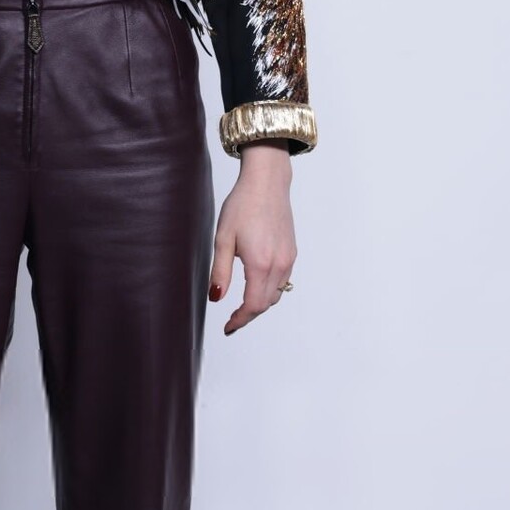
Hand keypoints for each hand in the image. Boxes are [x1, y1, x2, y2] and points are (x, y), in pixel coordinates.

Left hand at [208, 142, 297, 336]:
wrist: (267, 183)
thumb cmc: (243, 205)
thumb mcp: (223, 239)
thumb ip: (220, 272)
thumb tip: (217, 298)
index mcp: (260, 263)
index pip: (253, 305)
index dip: (240, 320)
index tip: (228, 327)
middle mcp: (279, 265)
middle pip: (266, 304)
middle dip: (249, 315)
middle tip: (232, 320)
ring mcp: (288, 259)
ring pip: (276, 294)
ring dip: (260, 303)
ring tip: (242, 305)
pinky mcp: (292, 252)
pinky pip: (283, 281)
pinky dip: (270, 290)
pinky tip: (256, 285)